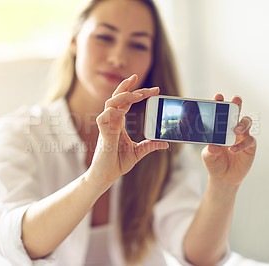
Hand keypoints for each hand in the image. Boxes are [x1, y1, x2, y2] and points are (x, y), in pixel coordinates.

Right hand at [87, 74, 168, 188]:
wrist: (106, 176)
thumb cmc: (117, 163)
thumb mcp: (138, 152)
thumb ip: (150, 146)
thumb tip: (165, 143)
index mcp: (119, 123)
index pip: (126, 101)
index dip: (138, 92)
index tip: (155, 90)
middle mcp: (112, 121)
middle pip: (118, 97)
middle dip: (129, 86)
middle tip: (147, 85)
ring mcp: (107, 127)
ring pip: (110, 103)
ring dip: (124, 96)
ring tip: (139, 95)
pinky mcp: (103, 136)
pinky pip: (102, 118)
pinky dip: (111, 112)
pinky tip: (122, 111)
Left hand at [201, 94, 256, 185]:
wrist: (223, 177)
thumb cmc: (214, 162)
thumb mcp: (208, 156)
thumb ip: (210, 151)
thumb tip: (213, 146)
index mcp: (220, 127)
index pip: (221, 112)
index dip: (220, 103)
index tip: (218, 96)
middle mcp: (232, 128)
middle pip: (237, 112)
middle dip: (237, 105)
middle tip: (235, 101)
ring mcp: (242, 136)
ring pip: (246, 123)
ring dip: (242, 124)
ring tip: (235, 130)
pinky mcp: (250, 146)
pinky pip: (249, 141)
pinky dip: (241, 144)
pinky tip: (233, 149)